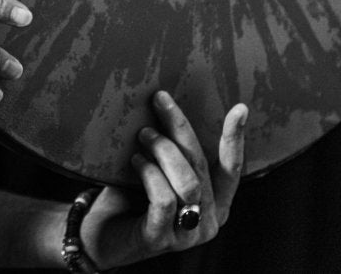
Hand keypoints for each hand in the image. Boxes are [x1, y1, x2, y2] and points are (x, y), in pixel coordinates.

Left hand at [80, 91, 247, 268]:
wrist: (101, 238)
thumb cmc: (129, 199)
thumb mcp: (157, 173)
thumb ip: (170, 154)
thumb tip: (165, 108)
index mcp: (215, 204)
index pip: (232, 168)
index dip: (235, 139)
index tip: (240, 109)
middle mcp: (209, 221)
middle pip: (201, 165)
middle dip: (181, 128)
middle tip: (160, 101)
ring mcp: (187, 234)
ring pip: (188, 182)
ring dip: (163, 150)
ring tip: (143, 134)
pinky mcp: (162, 239)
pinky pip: (164, 199)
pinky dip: (150, 174)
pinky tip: (135, 161)